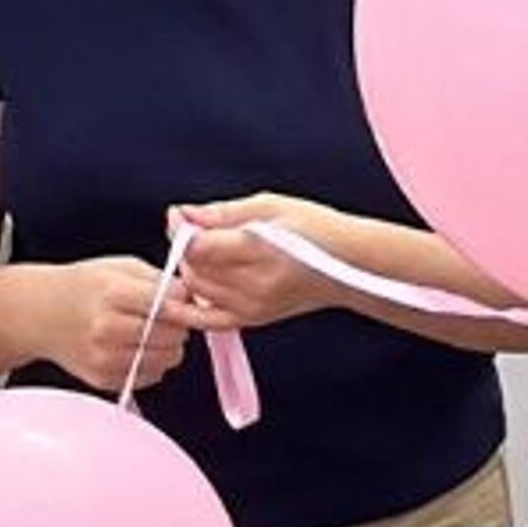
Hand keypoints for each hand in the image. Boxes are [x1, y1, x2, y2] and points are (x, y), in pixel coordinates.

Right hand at [25, 256, 195, 392]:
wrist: (42, 313)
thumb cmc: (84, 287)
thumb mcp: (119, 267)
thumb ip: (158, 280)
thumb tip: (193, 298)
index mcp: (112, 293)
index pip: (169, 306)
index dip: (185, 306)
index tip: (189, 305)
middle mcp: (107, 327)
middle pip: (172, 336)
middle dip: (178, 327)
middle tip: (167, 318)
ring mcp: (104, 357)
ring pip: (166, 360)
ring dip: (168, 348)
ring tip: (151, 332)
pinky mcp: (104, 379)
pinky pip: (149, 376)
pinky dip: (152, 364)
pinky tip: (136, 348)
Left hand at [167, 192, 342, 329]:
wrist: (347, 266)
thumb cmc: (313, 229)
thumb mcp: (268, 205)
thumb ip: (221, 213)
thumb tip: (180, 214)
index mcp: (262, 251)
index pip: (199, 248)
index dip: (182, 229)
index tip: (182, 215)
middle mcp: (256, 286)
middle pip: (194, 270)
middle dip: (186, 249)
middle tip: (198, 229)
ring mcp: (253, 308)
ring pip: (197, 291)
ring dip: (191, 270)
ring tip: (207, 251)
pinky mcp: (252, 321)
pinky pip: (207, 319)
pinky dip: (190, 306)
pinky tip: (187, 290)